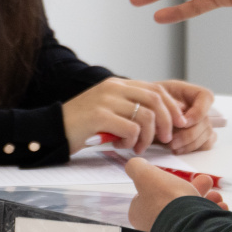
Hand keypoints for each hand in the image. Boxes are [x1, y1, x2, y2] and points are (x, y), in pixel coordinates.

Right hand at [63, 77, 184, 153]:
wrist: (53, 129)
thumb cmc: (82, 124)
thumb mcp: (108, 109)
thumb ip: (128, 108)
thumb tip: (159, 120)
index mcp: (117, 84)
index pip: (155, 88)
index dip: (171, 106)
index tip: (179, 123)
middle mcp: (113, 88)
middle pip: (155, 99)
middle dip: (166, 121)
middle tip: (166, 139)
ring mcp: (106, 100)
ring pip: (145, 116)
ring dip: (148, 136)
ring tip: (139, 147)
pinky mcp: (99, 116)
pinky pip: (130, 129)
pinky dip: (132, 141)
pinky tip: (122, 146)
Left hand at [126, 157, 227, 231]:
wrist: (188, 225)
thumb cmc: (164, 199)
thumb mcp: (145, 175)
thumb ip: (137, 168)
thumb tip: (133, 164)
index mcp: (142, 213)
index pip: (152, 195)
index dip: (166, 183)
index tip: (179, 177)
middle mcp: (157, 226)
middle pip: (176, 202)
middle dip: (194, 190)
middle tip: (206, 182)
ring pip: (192, 213)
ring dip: (207, 201)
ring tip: (217, 197)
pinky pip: (204, 225)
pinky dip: (213, 214)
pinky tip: (220, 208)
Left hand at [147, 79, 215, 153]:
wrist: (141, 113)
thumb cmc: (147, 102)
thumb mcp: (153, 98)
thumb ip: (167, 106)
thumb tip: (181, 120)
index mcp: (189, 92)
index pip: (206, 97)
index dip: (198, 112)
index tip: (182, 122)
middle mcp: (198, 106)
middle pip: (206, 121)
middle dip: (189, 134)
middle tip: (172, 142)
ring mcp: (200, 121)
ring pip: (207, 134)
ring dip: (190, 144)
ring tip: (171, 146)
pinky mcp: (199, 135)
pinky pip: (205, 144)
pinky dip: (192, 148)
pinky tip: (177, 149)